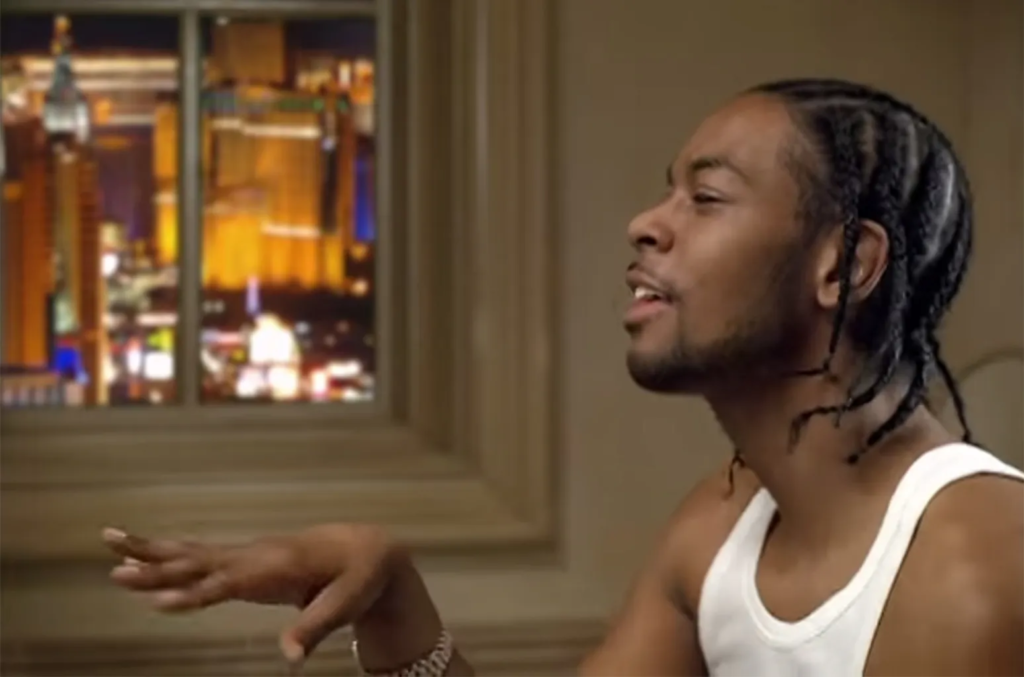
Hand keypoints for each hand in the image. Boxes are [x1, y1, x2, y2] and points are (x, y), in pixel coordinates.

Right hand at [102, 524, 401, 663]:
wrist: (369, 549)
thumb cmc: (360, 577)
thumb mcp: (347, 604)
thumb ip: (315, 628)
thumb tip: (290, 659)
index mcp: (280, 564)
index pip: (229, 582)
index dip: (195, 593)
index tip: (158, 601)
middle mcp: (258, 554)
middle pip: (199, 561)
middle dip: (156, 567)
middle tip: (114, 570)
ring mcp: (250, 554)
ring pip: (193, 552)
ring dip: (151, 549)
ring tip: (109, 539)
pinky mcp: (246, 561)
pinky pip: (201, 556)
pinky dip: (169, 553)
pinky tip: (143, 556)